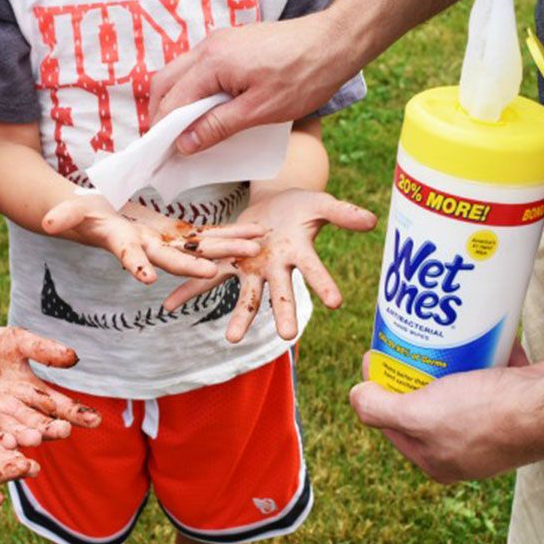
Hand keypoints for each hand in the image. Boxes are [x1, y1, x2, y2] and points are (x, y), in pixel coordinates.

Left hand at [0, 325, 100, 447]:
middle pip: (40, 424)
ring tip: (35, 439)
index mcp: (34, 392)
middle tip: (65, 431)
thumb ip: (43, 349)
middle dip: (52, 429)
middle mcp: (19, 411)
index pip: (60, 406)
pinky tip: (6, 446)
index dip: (77, 414)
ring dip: (26, 438)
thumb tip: (74, 357)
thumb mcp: (17, 341)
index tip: (95, 420)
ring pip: (16, 433)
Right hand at [43, 193, 265, 283]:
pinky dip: (231, 234)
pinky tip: (256, 233)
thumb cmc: (82, 212)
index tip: (146, 277)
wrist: (96, 217)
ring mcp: (167, 243)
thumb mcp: (72, 210)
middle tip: (217, 271)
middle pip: (174, 257)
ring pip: (200, 248)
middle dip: (196, 264)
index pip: (131, 256)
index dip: (138, 265)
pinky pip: (209, 235)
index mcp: (124, 243)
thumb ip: (64, 215)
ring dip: (226, 248)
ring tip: (255, 245)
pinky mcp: (178, 234)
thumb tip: (47, 222)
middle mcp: (149, 249)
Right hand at [150, 15, 351, 154]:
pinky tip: (206, 113)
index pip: (171, 101)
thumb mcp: (259, 111)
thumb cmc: (303, 77)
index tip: (163, 156)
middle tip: (167, 146)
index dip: (163, 131)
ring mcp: (219, 43)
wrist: (334, 43)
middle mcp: (209, 47)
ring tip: (186, 133)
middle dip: (161, 115)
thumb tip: (184, 144)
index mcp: (212, 63)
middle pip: (165, 83)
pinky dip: (194, 92)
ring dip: (177, 103)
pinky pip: (199, 70)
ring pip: (180, 75)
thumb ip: (217, 127)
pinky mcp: (231, 45)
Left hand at [164, 189, 376, 341]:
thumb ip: (342, 213)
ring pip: (247, 295)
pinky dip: (189, 290)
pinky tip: (170, 306)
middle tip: (287, 337)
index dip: (325, 284)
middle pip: (281, 293)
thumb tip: (373, 221)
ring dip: (240, 317)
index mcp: (298, 253)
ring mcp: (252, 268)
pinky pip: (207, 278)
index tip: (336, 303)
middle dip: (283, 313)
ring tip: (233, 340)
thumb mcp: (321, 204)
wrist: (277, 205)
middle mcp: (275, 268)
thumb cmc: (302, 207)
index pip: (315, 270)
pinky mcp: (229, 261)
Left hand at [350, 344, 543, 482]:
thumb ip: (379, 409)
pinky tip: (465, 330)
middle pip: (421, 401)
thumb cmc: (485, 414)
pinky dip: (477, 350)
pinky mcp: (511, 400)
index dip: (377, 388)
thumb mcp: (418, 415)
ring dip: (442, 357)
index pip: (391, 421)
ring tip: (429, 330)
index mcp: (435, 458)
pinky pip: (485, 370)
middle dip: (410, 368)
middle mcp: (460, 446)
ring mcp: (488, 424)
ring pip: (452, 383)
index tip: (374, 354)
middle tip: (401, 338)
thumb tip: (355, 397)